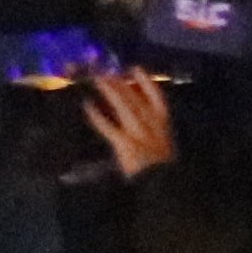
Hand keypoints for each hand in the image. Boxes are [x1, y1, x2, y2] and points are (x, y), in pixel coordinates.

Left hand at [79, 65, 179, 179]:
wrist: (162, 183)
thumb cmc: (161, 167)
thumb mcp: (163, 145)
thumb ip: (154, 131)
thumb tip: (140, 116)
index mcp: (162, 123)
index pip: (156, 96)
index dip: (146, 81)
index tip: (135, 68)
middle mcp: (151, 123)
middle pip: (134, 97)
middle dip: (120, 83)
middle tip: (106, 71)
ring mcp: (138, 132)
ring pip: (123, 106)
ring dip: (110, 91)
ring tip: (98, 80)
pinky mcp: (125, 143)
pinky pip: (108, 126)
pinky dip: (97, 116)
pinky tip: (87, 105)